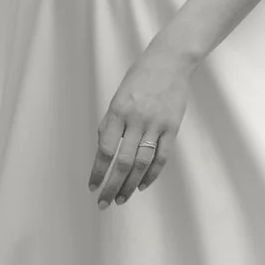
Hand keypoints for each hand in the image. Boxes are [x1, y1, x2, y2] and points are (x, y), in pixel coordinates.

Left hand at [91, 39, 199, 207]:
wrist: (169, 61)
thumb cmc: (139, 78)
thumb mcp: (118, 97)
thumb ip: (111, 124)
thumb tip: (104, 152)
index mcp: (118, 111)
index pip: (105, 149)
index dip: (98, 171)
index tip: (92, 187)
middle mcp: (136, 119)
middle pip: (123, 162)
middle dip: (111, 185)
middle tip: (104, 203)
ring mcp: (156, 124)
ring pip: (142, 163)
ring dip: (130, 185)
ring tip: (122, 198)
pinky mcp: (172, 128)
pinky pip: (161, 157)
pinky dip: (152, 174)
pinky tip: (143, 185)